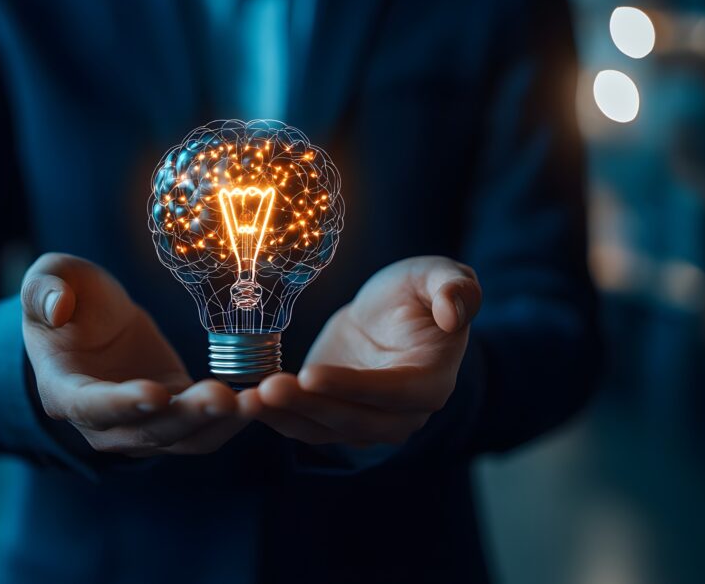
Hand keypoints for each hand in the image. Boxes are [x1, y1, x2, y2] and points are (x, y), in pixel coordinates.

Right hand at [22, 253, 244, 456]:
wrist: (91, 319)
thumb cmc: (66, 296)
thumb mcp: (46, 278)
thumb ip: (44, 289)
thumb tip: (56, 307)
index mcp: (63, 389)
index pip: (90, 406)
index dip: (122, 404)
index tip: (156, 393)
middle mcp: (101, 422)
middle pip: (146, 431)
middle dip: (187, 418)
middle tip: (225, 398)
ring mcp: (140, 424)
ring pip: (182, 438)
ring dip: (218, 424)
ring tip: (253, 401)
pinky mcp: (174, 412)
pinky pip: (205, 425)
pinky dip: (232, 417)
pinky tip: (262, 397)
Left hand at [239, 256, 480, 444]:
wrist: (387, 313)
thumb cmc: (416, 291)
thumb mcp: (437, 274)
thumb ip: (455, 288)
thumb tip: (454, 313)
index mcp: (433, 380)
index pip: (394, 393)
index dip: (353, 387)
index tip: (310, 373)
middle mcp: (404, 413)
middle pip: (357, 421)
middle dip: (311, 407)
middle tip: (271, 388)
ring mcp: (369, 422)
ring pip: (327, 430)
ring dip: (288, 417)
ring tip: (253, 397)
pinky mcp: (336, 419)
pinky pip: (307, 427)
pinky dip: (278, 419)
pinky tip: (249, 402)